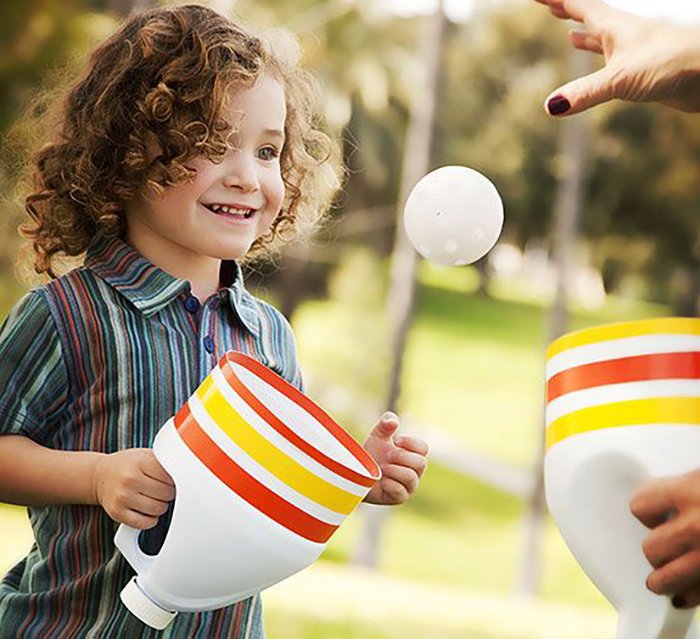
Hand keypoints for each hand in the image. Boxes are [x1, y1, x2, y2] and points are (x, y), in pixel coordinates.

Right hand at [92, 448, 175, 528]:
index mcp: (140, 462)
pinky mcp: (117, 513)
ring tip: (156, 499)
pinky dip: (151, 520)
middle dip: (169, 493)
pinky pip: (145, 523)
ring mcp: (123, 497)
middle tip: (164, 490)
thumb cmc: (128, 464)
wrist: (100, 475)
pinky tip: (148, 511)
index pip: (171, 477)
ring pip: (158, 510)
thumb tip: (187, 470)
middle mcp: (130, 479)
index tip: (173, 480)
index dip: (176, 480)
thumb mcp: (146, 455)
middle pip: (166, 494)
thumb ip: (164, 461)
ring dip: (162, 506)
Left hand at [362, 412, 427, 505]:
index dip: (411, 442)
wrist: (356, 474)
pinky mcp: (399, 498)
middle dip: (401, 456)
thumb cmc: (372, 454)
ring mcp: (408, 486)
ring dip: (394, 469)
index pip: (423, 448)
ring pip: (411, 477)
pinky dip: (389, 483)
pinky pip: (400, 492)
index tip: (396, 441)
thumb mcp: (377, 435)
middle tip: (387, 455)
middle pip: (421, 463)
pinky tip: (381, 480)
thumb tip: (393, 422)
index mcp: (413, 455)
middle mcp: (414, 471)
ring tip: (382, 468)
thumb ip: (385, 424)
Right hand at [535, 0, 699, 115]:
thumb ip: (585, 92)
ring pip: (601, 37)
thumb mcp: (620, 79)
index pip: (577, 6)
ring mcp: (632, 48)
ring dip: (584, 34)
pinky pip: (610, 57)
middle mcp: (621, 33)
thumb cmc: (670, 64)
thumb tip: (550, 106)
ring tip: (569, 33)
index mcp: (614, 26)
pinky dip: (598, 56)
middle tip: (549, 4)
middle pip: (589, 16)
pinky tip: (595, 58)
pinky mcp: (640, 66)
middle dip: (567, 10)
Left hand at [630, 469, 699, 609]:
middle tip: (660, 546)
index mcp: (690, 491)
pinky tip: (685, 594)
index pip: (640, 505)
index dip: (644, 511)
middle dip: (654, 548)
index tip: (649, 513)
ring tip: (658, 578)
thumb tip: (653, 487)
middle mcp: (698, 525)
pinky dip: (689, 597)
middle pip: (651, 547)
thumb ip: (684, 486)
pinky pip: (694, 597)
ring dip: (662, 579)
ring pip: (666, 578)